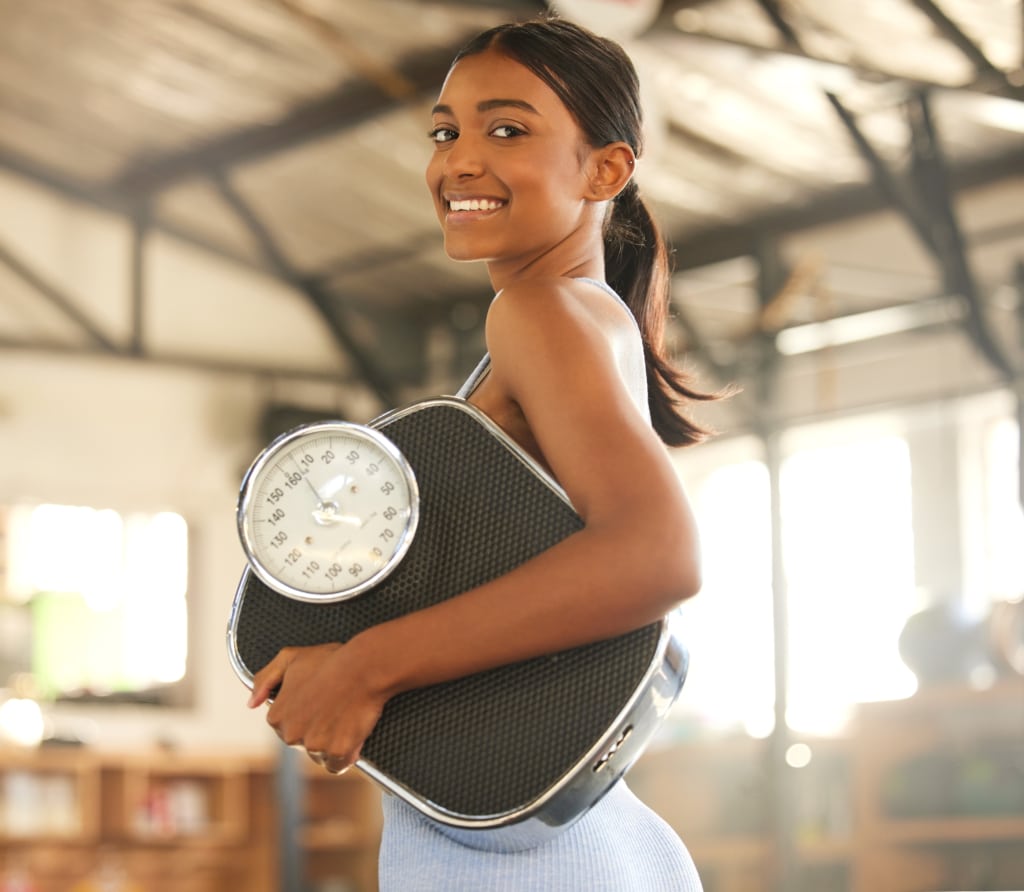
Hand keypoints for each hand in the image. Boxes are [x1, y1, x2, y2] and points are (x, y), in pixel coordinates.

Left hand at [247, 639, 386, 773]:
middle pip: (303, 744)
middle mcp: (291, 735)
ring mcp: (315, 745)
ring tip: (344, 718)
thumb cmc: (330, 660)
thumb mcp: (289, 658)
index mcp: (277, 716)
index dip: (304, 715)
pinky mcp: (337, 752)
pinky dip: (346, 754)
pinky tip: (352, 734)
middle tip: (333, 708)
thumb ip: (264, 679)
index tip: (318, 701)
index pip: (286, 727)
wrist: (365, 667)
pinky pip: (339, 764)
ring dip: (331, 744)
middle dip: (317, 731)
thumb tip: (250, 703)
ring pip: (320, 756)